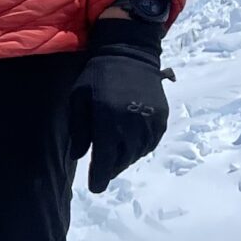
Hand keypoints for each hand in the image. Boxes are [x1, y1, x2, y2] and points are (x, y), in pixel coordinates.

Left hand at [66, 14, 169, 192]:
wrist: (130, 53)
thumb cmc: (98, 75)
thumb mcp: (79, 99)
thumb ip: (79, 129)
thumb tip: (79, 156)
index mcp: (107, 120)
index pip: (104, 160)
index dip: (99, 177)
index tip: (95, 187)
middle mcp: (131, 125)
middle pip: (121, 160)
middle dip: (111, 168)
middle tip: (103, 169)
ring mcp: (149, 122)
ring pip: (137, 153)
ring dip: (125, 159)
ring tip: (116, 156)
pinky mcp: (161, 118)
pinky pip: (151, 143)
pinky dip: (140, 148)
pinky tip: (131, 144)